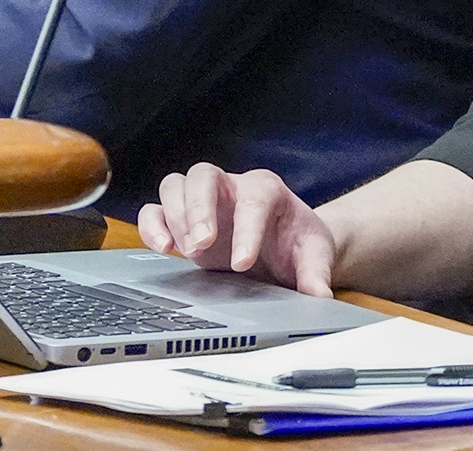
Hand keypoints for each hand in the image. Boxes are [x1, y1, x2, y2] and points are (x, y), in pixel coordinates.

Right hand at [138, 164, 336, 296]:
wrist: (285, 243)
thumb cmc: (297, 243)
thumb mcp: (314, 255)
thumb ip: (316, 274)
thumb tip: (320, 296)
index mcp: (267, 190)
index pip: (253, 200)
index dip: (246, 230)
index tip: (242, 263)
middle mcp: (232, 187)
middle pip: (205, 176)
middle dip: (200, 209)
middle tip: (202, 246)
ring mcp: (204, 200)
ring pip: (176, 185)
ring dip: (174, 216)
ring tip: (182, 251)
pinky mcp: (183, 219)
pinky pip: (155, 209)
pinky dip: (152, 226)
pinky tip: (162, 250)